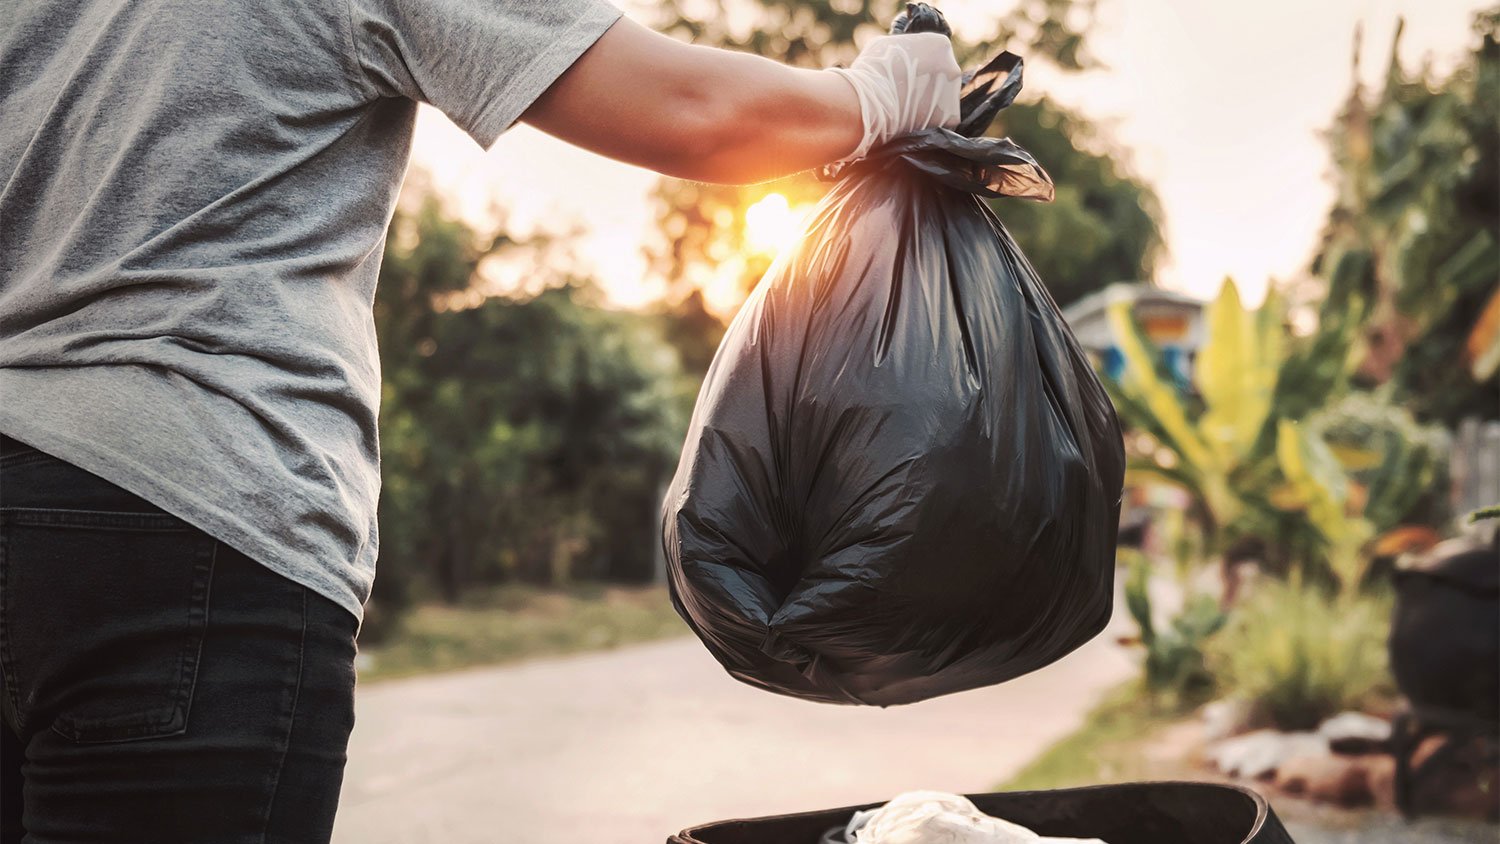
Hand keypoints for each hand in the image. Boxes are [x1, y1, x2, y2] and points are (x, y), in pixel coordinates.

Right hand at [828, 33, 961, 161]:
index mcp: (940, 44)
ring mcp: (954, 93)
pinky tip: (912, 122)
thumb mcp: (885, 46)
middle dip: (927, 84)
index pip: (935, 53)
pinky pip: (942, 120)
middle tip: (906, 94)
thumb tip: (902, 53)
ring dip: (929, 104)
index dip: (919, 65)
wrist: (868, 104)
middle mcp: (953, 66)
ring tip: (906, 110)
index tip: (906, 75)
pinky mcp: (951, 118)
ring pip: (943, 99)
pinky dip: (929, 122)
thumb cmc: (872, 71)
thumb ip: (902, 46)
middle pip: (943, 76)